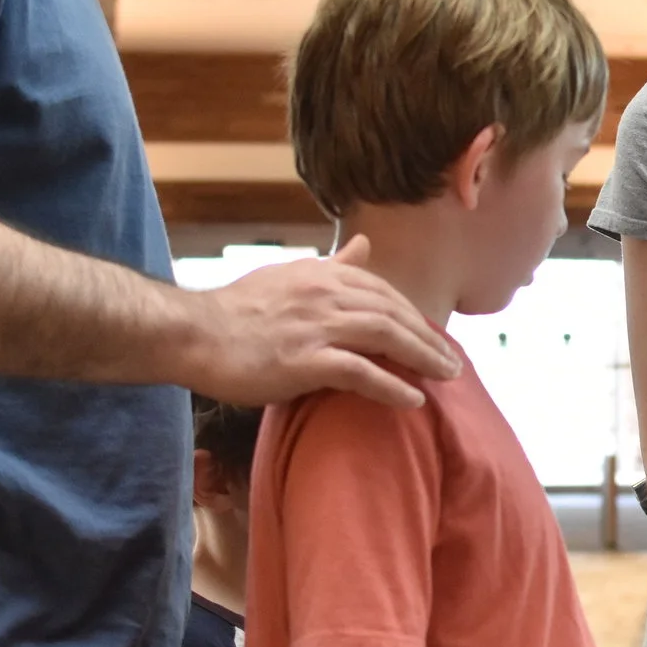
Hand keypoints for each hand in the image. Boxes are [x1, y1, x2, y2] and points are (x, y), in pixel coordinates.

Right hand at [183, 235, 459, 407]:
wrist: (192, 333)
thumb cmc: (235, 311)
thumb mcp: (288, 275)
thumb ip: (331, 265)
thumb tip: (364, 246)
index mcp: (322, 274)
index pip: (383, 291)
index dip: (413, 314)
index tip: (433, 335)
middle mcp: (325, 293)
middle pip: (394, 313)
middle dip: (429, 337)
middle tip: (454, 362)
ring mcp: (316, 326)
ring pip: (387, 337)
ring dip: (423, 358)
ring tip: (447, 377)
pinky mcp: (304, 360)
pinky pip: (361, 372)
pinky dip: (391, 386)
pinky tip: (414, 401)